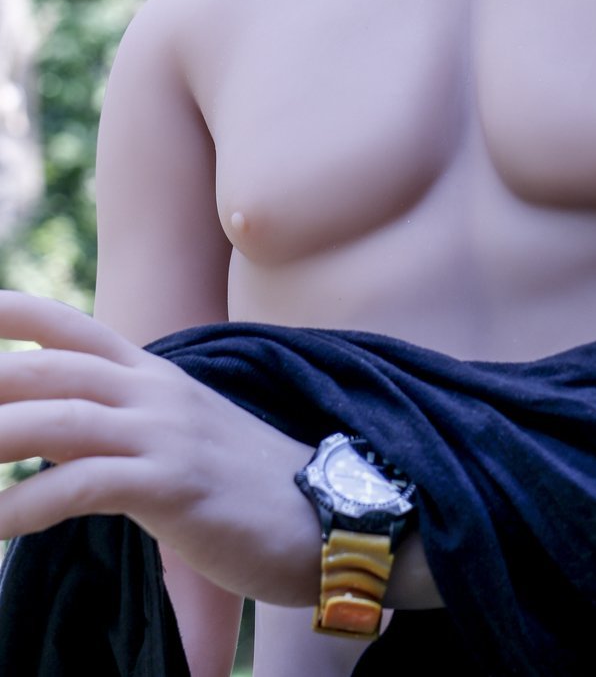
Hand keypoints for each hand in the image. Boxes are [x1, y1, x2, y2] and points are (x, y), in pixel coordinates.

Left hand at [0, 290, 318, 604]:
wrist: (333, 510)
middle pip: (49, 368)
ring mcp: (167, 433)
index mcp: (154, 373)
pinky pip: (84, 486)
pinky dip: (26, 507)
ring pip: (58, 419)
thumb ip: (128, 423)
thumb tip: (62, 436)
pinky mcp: (175, 484)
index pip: (70, 327)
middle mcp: (155, 390)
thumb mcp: (184, 435)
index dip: (12, 314)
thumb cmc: (250, 483)